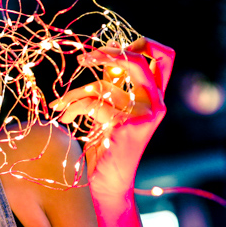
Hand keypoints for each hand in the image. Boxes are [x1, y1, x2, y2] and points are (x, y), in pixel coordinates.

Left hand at [51, 37, 174, 199]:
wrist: (106, 183)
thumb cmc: (106, 145)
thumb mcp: (111, 107)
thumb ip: (113, 83)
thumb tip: (104, 50)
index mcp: (156, 97)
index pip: (164, 57)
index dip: (141, 43)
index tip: (111, 49)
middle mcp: (157, 104)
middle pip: (139, 59)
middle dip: (107, 53)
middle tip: (83, 58)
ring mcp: (145, 115)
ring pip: (104, 85)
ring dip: (75, 94)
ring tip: (61, 106)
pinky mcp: (127, 126)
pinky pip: (93, 103)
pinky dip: (73, 107)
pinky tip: (65, 118)